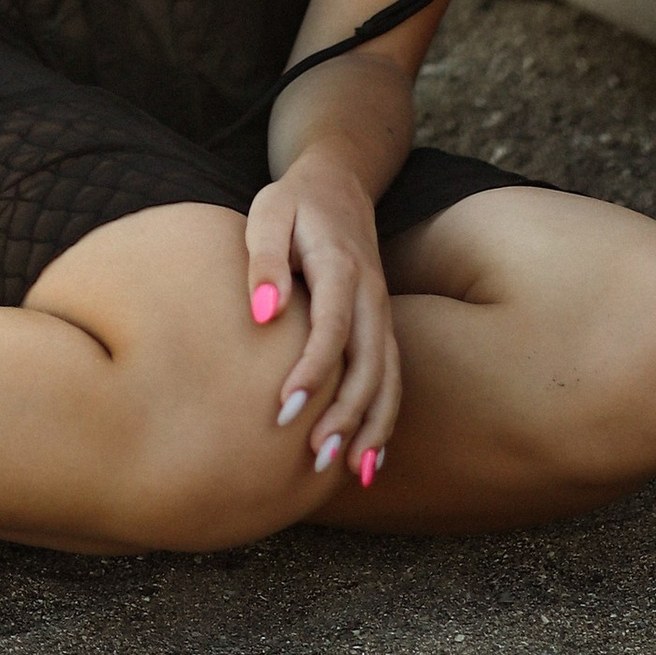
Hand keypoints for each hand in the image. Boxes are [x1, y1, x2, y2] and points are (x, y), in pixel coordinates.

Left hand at [244, 146, 403, 486]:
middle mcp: (371, 294)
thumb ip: (263, 259)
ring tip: (349, 472)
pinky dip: (385, 418)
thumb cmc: (293, 203)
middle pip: (369, 362)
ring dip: (372, 425)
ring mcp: (381, 312)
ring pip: (388, 377)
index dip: (314, 370)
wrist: (340, 183)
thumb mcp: (268, 212)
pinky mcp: (381, 326)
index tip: (285, 409)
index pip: (332, 326)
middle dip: (347, 413)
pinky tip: (369, 460)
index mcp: (341, 265)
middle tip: (315, 457)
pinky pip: (391, 377)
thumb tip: (264, 313)